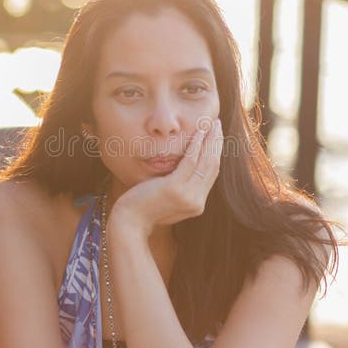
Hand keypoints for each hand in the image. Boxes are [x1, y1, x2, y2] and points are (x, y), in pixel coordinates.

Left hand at [109, 118, 222, 237]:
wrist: (129, 223)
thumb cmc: (142, 209)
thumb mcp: (167, 200)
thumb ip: (180, 189)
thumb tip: (183, 171)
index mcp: (196, 204)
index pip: (211, 174)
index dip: (215, 154)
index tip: (216, 138)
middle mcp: (196, 201)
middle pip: (212, 166)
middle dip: (216, 143)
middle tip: (218, 125)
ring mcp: (187, 196)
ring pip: (205, 162)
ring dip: (210, 140)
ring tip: (213, 124)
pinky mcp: (175, 189)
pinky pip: (190, 161)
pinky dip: (196, 145)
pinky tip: (199, 132)